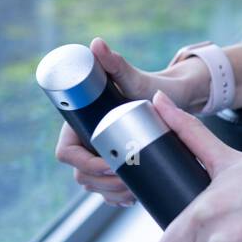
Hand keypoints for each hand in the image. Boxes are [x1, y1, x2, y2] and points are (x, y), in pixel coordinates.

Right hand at [55, 37, 210, 206]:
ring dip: (110, 194)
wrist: (174, 99)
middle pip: (80, 175)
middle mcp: (87, 141)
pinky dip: (117, 198)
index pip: (66, 153)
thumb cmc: (150, 86)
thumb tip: (96, 43)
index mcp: (81, 123)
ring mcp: (100, 155)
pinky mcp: (115, 166)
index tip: (112, 165)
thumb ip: (115, 63)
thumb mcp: (134, 79)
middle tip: (130, 185)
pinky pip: (107, 190)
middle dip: (102, 184)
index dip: (85, 164)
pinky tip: (132, 198)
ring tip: (134, 192)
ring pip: (93, 185)